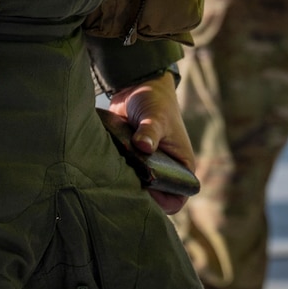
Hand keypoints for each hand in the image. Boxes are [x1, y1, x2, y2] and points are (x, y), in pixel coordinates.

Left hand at [109, 74, 196, 213]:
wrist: (137, 87)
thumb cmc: (156, 101)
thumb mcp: (156, 116)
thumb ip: (150, 131)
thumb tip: (143, 146)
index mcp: (181, 166)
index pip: (177, 198)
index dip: (163, 201)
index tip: (145, 191)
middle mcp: (166, 171)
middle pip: (154, 197)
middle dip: (140, 195)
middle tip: (125, 183)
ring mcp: (147, 167)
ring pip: (136, 189)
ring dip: (126, 185)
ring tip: (115, 175)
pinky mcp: (130, 161)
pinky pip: (123, 177)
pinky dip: (115, 175)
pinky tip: (106, 168)